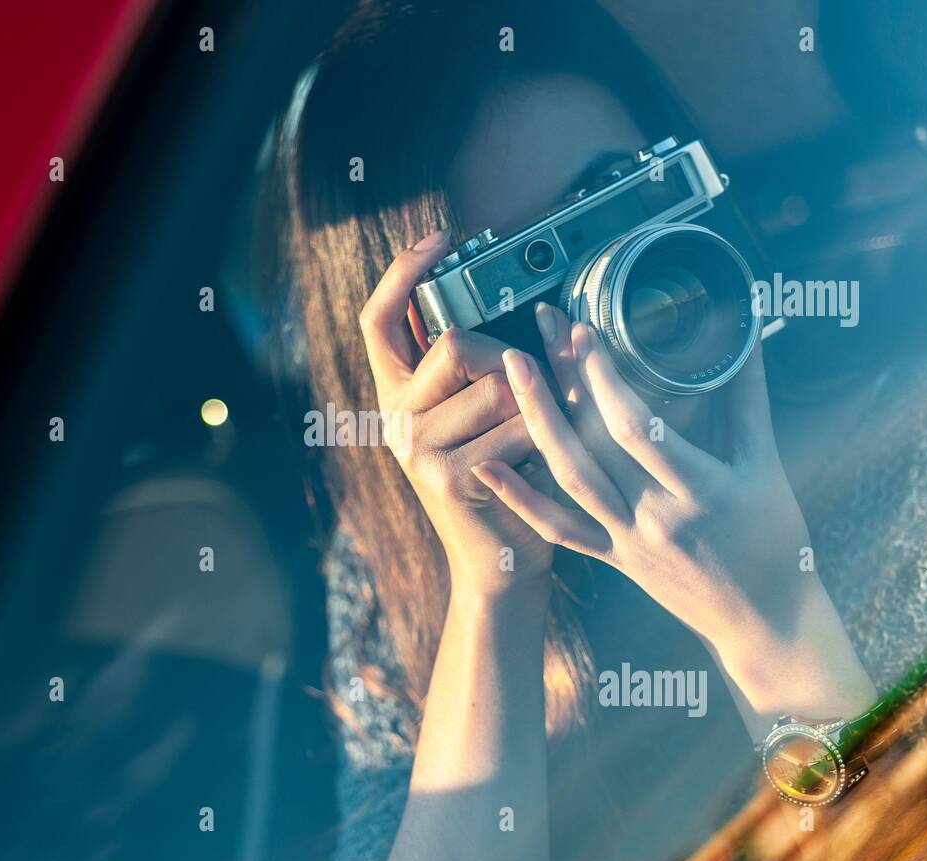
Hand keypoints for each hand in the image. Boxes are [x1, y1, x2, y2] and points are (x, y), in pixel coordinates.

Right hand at [357, 231, 552, 597]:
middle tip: (527, 388)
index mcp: (396, 392)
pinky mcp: (447, 477)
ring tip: (544, 426)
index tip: (440, 237)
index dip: (403, 270)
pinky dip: (547, 432)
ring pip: (494, 384)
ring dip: (537, 400)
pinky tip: (548, 451)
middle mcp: (394, 417)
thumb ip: (475, 364)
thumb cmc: (502, 473)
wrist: (499, 558)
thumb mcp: (478, 411)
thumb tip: (503, 298)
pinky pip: (516, 425)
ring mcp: (416, 449)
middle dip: (504, 357)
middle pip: (452, 344)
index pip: (379, 318)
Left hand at [472, 302, 875, 720]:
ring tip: (511, 370)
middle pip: (594, 443)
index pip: (639, 429)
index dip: (606, 379)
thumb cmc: (774, 536)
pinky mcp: (610, 557)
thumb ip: (747, 394)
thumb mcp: (767, 464)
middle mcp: (656, 517)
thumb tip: (746, 325)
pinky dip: (519, 499)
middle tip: (540, 324)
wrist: (764, 620)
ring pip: (568, 480)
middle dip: (563, 379)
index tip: (585, 330)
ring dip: (534, 422)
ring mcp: (626, 540)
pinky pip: (558, 528)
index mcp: (701, 490)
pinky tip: (485, 467)